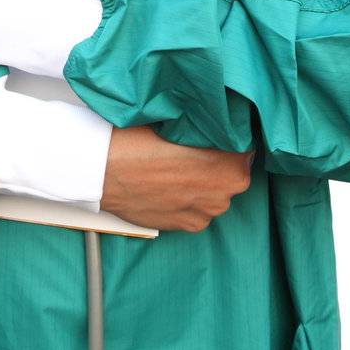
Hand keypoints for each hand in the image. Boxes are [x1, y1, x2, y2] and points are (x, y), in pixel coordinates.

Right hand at [100, 126, 254, 232]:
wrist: (101, 172)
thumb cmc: (135, 142)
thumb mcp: (176, 123)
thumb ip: (205, 128)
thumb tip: (217, 122)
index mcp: (227, 165)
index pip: (247, 149)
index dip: (232, 138)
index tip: (219, 132)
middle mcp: (222, 194)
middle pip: (233, 173)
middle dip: (220, 162)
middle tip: (195, 148)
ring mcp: (204, 213)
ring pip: (215, 192)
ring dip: (205, 181)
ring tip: (178, 166)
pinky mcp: (187, 226)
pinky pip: (199, 208)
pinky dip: (190, 198)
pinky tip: (170, 184)